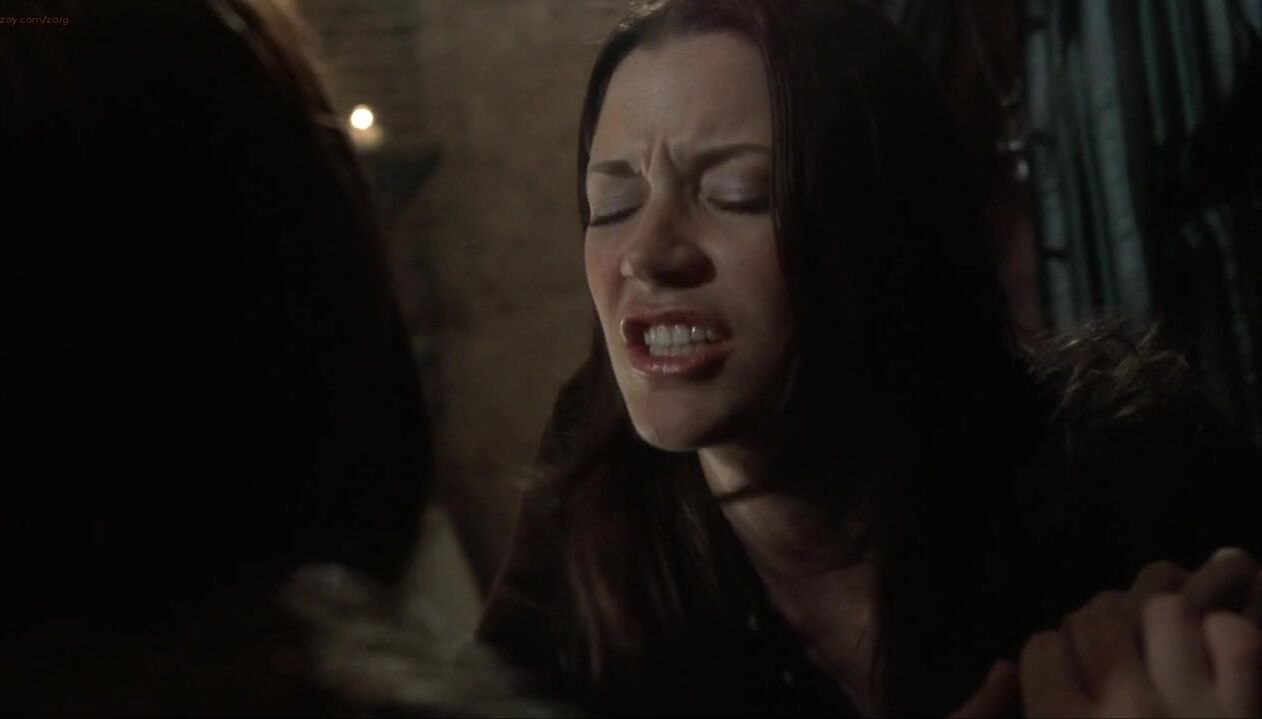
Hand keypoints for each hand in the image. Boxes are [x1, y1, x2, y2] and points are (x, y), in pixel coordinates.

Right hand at [951, 548, 1261, 717]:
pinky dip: (1231, 634)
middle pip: (1098, 616)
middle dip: (1107, 623)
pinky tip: (1223, 652)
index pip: (1041, 647)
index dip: (1056, 653)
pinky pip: (1235, 638)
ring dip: (1169, 616)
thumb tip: (1001, 669)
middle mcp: (1124, 711)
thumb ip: (1014, 713)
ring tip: (1170, 630)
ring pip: (1165, 609)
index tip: (1075, 670)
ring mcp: (1192, 708)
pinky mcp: (1248, 711)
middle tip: (1122, 646)